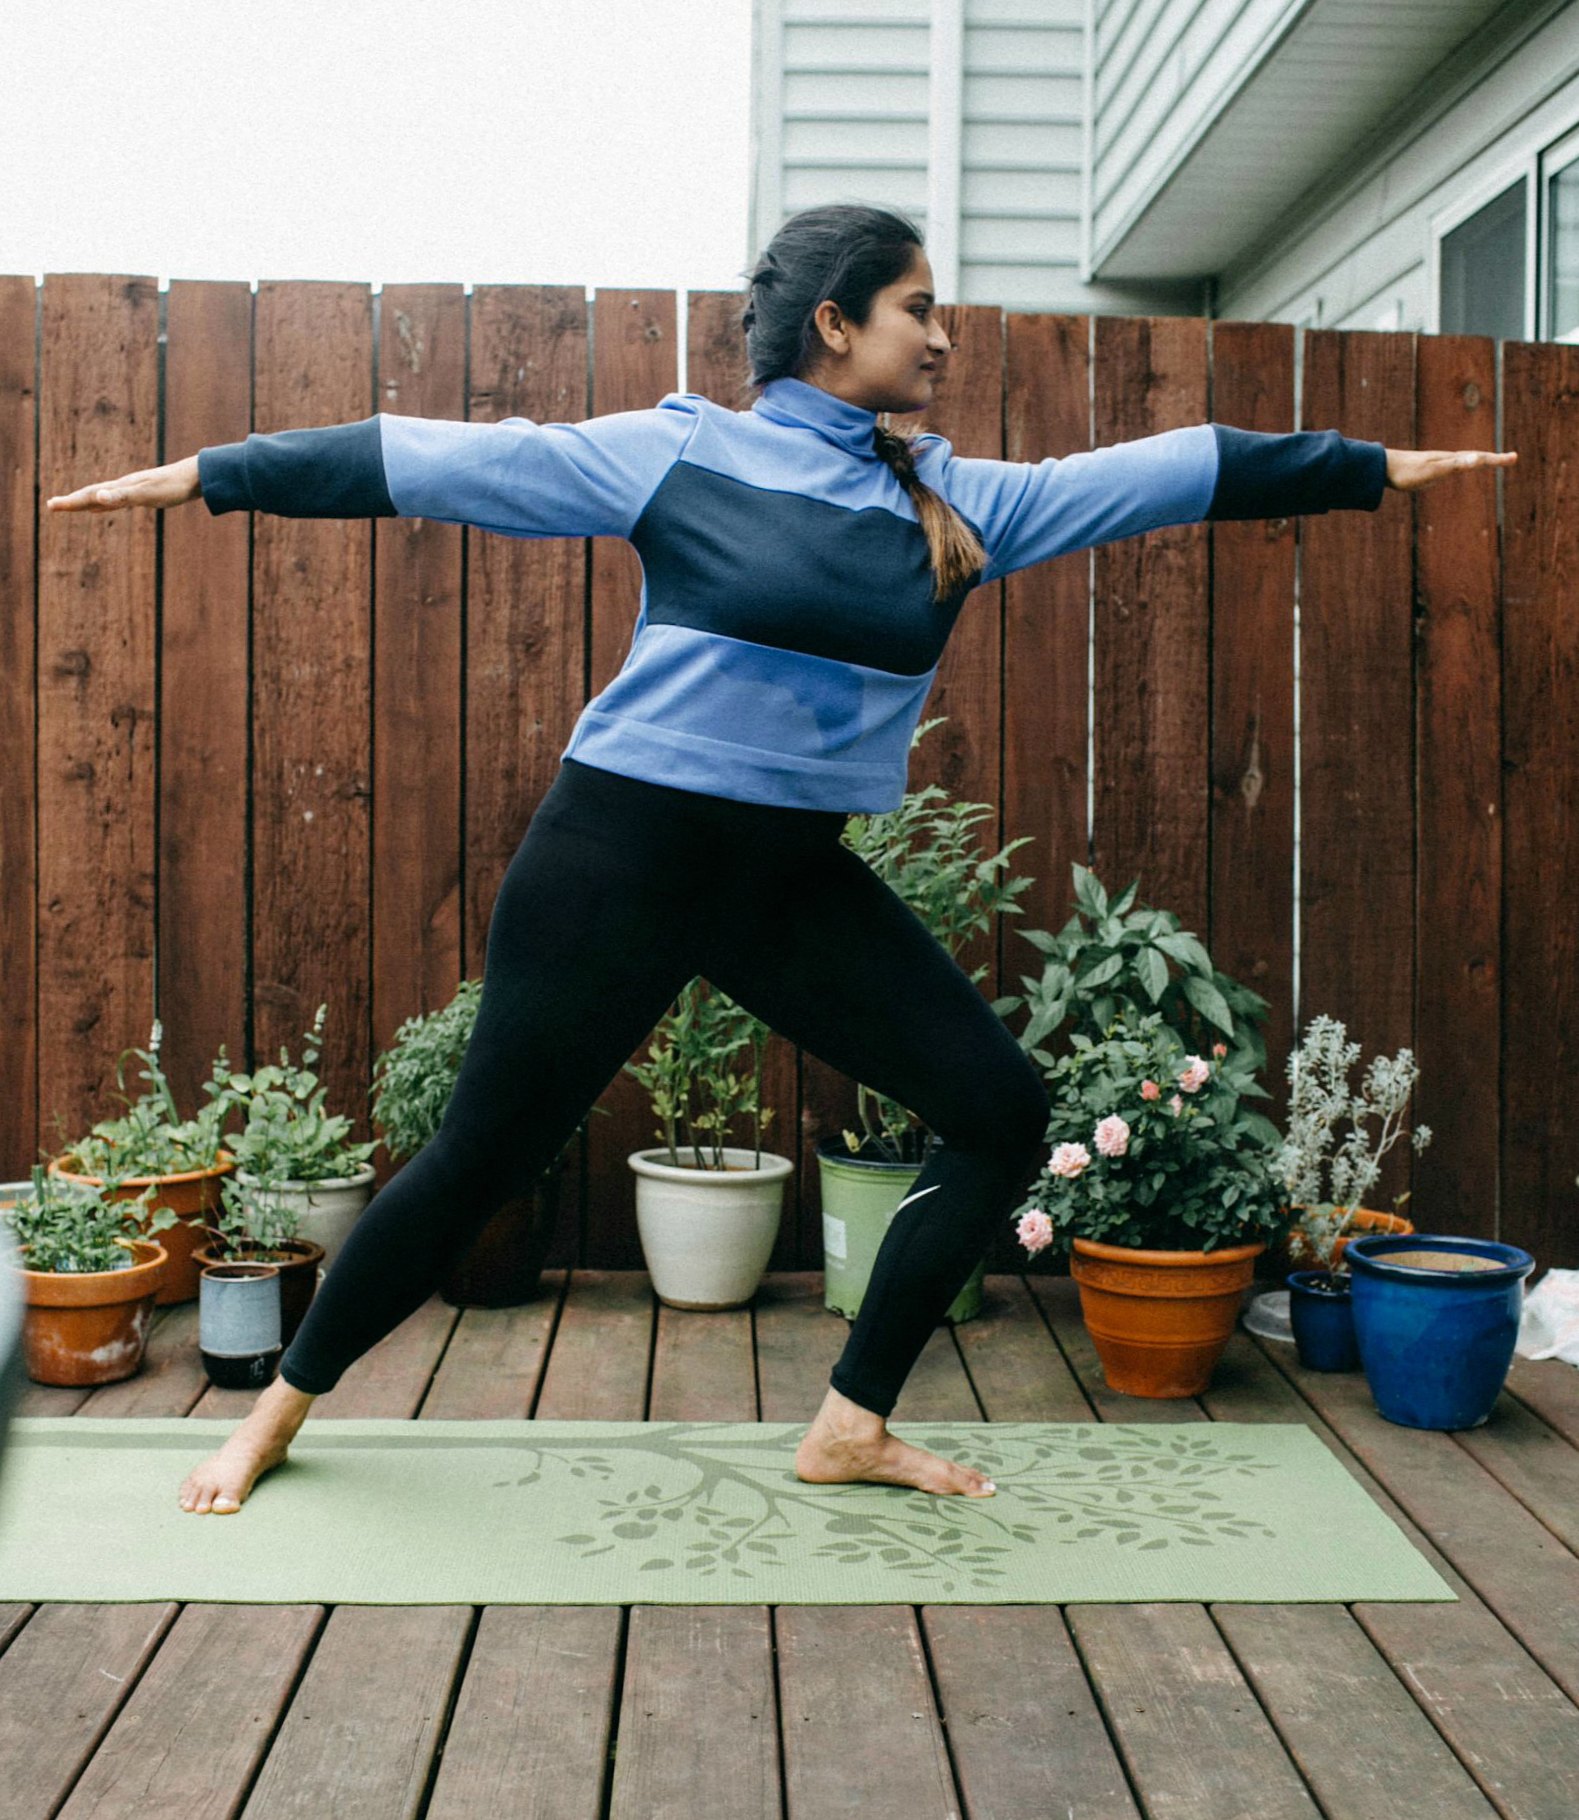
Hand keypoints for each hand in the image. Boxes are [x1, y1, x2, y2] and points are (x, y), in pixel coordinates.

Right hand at [46, 454, 200, 513]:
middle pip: (91, 494)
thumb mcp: (146, 494)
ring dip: (86, 502)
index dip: (70, 502)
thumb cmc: (172, 487)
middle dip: (72, 502)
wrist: (196, 477)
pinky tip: (104, 506)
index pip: (89, 495)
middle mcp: (123, 486)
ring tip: (72, 506)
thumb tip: (98, 496)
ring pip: (102, 497)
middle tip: (52, 506)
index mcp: (120, 488)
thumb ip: (122, 496)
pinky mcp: (143, 494)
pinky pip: (117, 501)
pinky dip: (105, 504)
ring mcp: (132, 489)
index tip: (51, 505)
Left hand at [1385, 447, 1516, 491]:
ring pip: (1464, 460)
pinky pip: (1452, 466)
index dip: (1497, 459)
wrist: (1383, 468)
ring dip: (1479, 460)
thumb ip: (1455, 465)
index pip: (1480, 458)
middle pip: (1475, 457)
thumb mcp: (1434, 471)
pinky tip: (1458, 467)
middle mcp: (1447, 458)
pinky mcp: (1428, 469)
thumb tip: (1477, 458)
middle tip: (1511, 459)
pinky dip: (1463, 465)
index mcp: (1452, 459)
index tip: (1515, 458)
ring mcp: (1438, 463)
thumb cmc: (1408, 472)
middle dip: (1494, 459)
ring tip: (1490, 461)